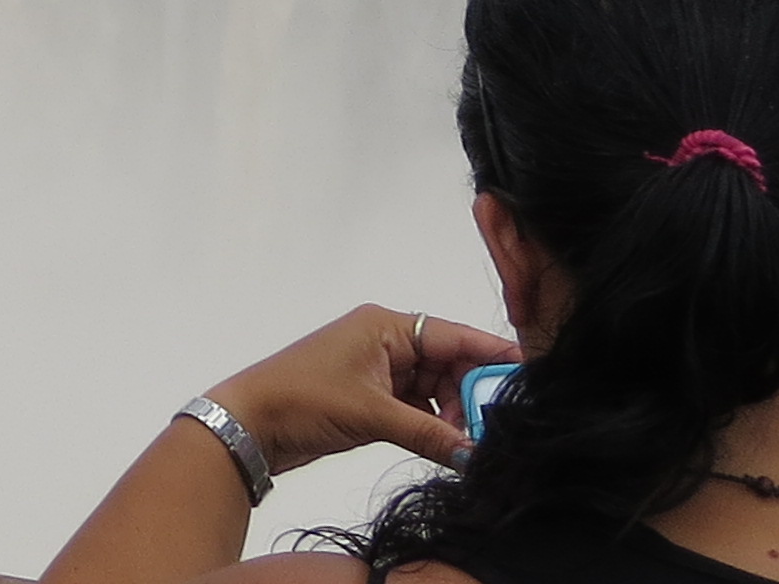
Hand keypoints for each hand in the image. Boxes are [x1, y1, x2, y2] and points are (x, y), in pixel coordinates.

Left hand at [207, 305, 516, 476]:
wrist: (250, 424)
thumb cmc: (301, 399)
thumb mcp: (373, 415)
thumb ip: (430, 432)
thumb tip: (475, 453)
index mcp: (386, 325)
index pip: (454, 336)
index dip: (492, 356)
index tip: (528, 374)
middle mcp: (386, 341)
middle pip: (448, 364)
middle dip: (470, 395)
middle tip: (493, 427)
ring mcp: (378, 370)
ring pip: (434, 389)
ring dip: (451, 414)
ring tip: (467, 443)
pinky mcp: (371, 398)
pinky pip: (415, 407)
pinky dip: (431, 424)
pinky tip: (447, 446)